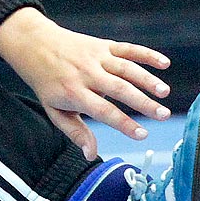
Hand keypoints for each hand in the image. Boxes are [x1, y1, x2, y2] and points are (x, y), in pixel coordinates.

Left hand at [0, 7, 171, 160]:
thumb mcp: (54, 110)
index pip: (103, 111)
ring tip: (164, 93)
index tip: (143, 135)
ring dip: (147, 79)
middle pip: (119, 89)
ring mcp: (96, 57)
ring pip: (126, 68)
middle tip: (163, 115)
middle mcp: (87, 74)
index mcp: (74, 93)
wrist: (35, 45)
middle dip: (142, 102)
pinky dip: (146, 54)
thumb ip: (75, 132)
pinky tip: (164, 63)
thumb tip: (91, 154)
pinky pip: (127, 49)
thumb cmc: (47, 83)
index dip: (123, 124)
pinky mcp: (103, 45)